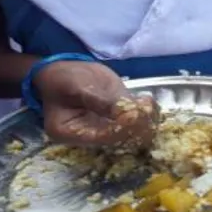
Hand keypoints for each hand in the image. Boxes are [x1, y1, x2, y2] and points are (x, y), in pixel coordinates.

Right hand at [32, 61, 156, 147]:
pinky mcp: (116, 118)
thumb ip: (99, 100)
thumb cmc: (64, 79)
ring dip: (144, 120)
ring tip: (147, 103)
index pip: (102, 138)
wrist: (63, 71)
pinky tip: (147, 101)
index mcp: (72, 133)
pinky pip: (134, 122)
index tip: (135, 114)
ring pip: (131, 132)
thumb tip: (126, 114)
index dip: (122, 128)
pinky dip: (145, 114)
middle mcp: (90, 137)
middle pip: (119, 140)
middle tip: (146, 107)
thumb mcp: (78, 86)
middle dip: (136, 125)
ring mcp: (105, 129)